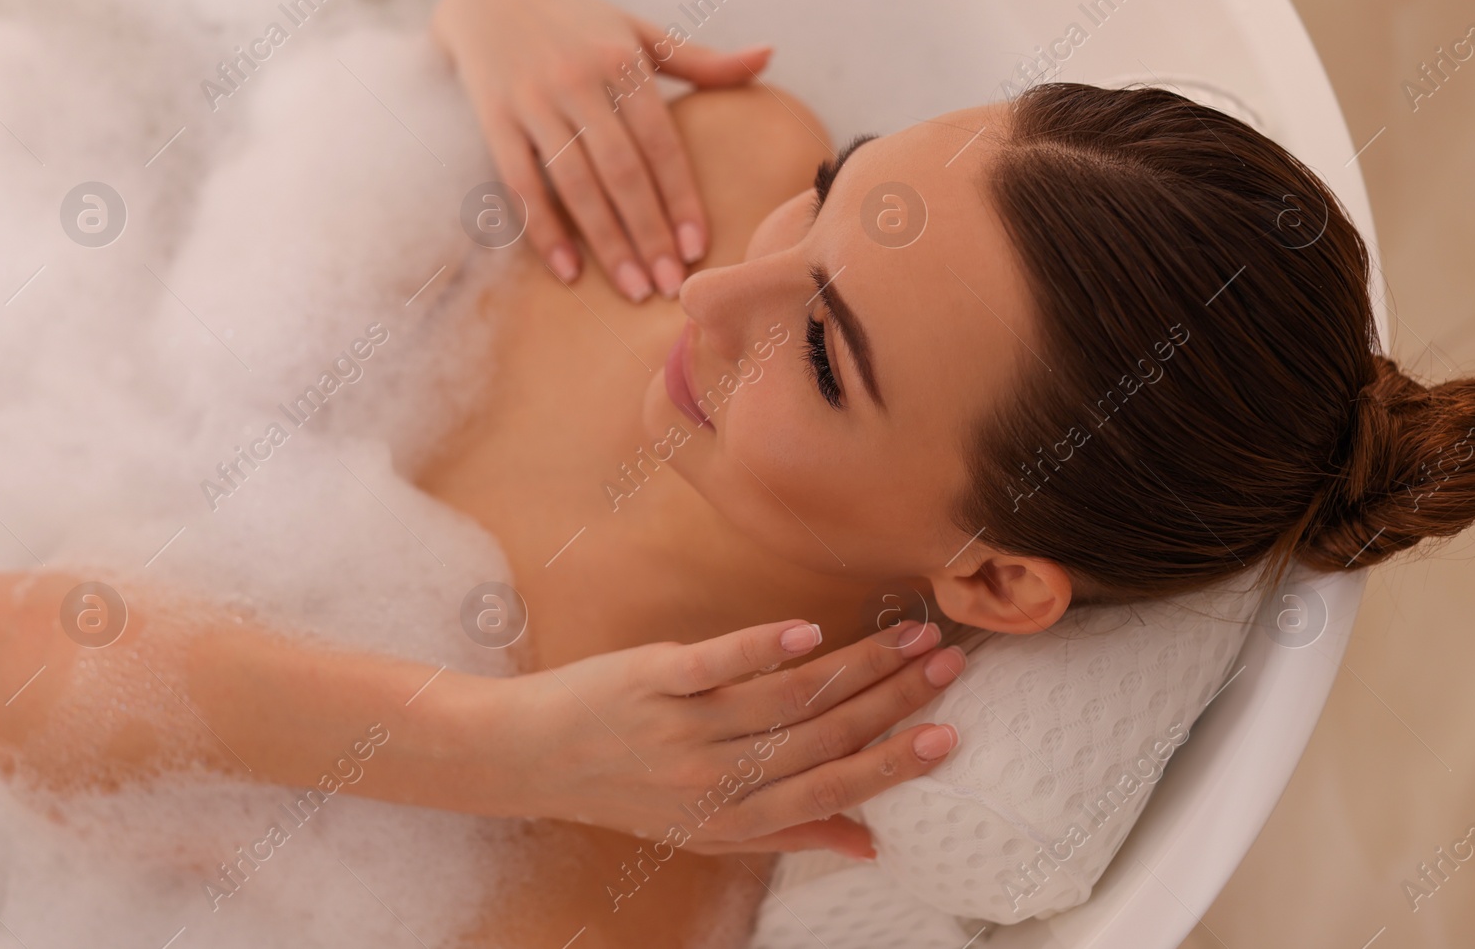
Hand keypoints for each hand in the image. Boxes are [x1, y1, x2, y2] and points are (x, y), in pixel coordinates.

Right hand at [431, 0, 772, 300]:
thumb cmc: (578, 21)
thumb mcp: (638, 31)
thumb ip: (700, 59)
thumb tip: (768, 56)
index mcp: (622, 63)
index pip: (660, 144)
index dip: (681, 198)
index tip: (698, 248)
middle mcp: (578, 82)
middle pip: (621, 172)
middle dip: (649, 234)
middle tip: (670, 285)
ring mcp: (534, 102)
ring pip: (576, 185)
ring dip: (606, 243)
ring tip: (633, 288)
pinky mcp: (496, 120)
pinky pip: (521, 185)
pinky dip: (544, 231)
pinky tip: (569, 272)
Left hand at [504, 618, 967, 858]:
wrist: (527, 757)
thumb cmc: (625, 793)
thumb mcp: (706, 832)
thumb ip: (788, 835)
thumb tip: (871, 844)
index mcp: (733, 820)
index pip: (830, 791)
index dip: (891, 765)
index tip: (948, 735)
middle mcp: (713, 779)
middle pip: (820, 737)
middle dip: (893, 698)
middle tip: (947, 663)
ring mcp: (682, 726)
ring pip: (784, 698)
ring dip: (854, 664)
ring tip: (906, 634)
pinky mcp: (651, 679)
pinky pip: (715, 664)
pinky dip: (762, 648)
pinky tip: (810, 631)